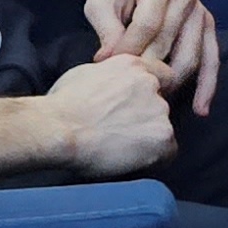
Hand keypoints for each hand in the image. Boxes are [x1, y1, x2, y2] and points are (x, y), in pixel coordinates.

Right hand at [38, 53, 182, 176]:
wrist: (60, 128)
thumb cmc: (62, 105)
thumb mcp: (86, 75)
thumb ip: (109, 77)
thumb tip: (109, 87)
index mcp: (133, 65)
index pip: (161, 76)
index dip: (151, 94)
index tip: (139, 108)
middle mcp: (151, 84)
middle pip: (161, 104)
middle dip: (146, 118)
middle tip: (122, 132)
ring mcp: (159, 110)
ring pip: (163, 128)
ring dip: (148, 139)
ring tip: (122, 149)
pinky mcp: (162, 136)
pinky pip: (167, 152)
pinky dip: (153, 159)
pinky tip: (130, 161)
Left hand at [83, 0, 224, 113]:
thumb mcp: (100, 3)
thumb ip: (106, 30)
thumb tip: (109, 61)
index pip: (147, 25)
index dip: (129, 50)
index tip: (110, 69)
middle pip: (168, 44)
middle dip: (147, 70)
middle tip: (128, 91)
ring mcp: (200, 10)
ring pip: (190, 56)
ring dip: (171, 83)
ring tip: (154, 103)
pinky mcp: (207, 25)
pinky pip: (211, 58)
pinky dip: (207, 85)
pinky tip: (200, 109)